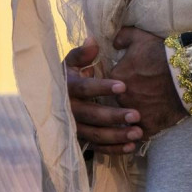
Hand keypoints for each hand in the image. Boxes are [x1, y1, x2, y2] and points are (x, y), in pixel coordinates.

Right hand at [64, 40, 141, 154]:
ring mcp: (74, 127)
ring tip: (138, 132)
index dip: (102, 88)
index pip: (84, 88)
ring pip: (95, 134)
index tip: (123, 86)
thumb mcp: (71, 63)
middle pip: (91, 114)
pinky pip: (97, 147)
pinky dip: (113, 150)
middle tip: (137, 115)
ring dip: (117, 135)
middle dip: (114, 116)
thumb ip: (82, 53)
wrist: (53, 100)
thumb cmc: (69, 77)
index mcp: (67, 88)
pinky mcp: (80, 140)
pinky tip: (131, 146)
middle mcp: (68, 110)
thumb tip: (93, 41)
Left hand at [106, 27, 187, 141]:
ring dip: (128, 118)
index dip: (112, 86)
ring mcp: (135, 114)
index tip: (123, 84)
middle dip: (121, 101)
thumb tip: (112, 43)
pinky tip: (142, 129)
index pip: (105, 85)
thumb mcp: (139, 37)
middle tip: (134, 98)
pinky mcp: (149, 126)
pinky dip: (140, 133)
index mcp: (114, 78)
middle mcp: (120, 98)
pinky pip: (139, 134)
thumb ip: (121, 37)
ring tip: (137, 115)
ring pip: (124, 120)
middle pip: (114, 103)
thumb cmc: (162, 53)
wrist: (189, 72)